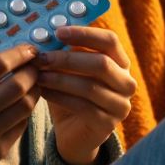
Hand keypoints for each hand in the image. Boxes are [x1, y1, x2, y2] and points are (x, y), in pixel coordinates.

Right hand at [0, 45, 42, 164]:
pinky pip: (21, 125)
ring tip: (33, 85)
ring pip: (25, 106)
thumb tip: (8, 65)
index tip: (28, 49)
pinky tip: (20, 106)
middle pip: (17, 85)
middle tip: (36, 66)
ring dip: (34, 91)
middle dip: (33, 71)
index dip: (18, 54)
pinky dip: (24, 112)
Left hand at [36, 25, 134, 164]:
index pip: (110, 40)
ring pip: (90, 86)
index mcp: (121, 62)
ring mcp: (120, 105)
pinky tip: (43, 92)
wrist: (74, 132)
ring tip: (38, 75)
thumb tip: (44, 32)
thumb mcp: (70, 69)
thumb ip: (64, 51)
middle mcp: (126, 83)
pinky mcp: (108, 124)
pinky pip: (82, 106)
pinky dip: (59, 97)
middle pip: (101, 63)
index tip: (58, 31)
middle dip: (68, 58)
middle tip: (41, 57)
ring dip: (60, 79)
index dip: (85, 34)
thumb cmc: (71, 94)